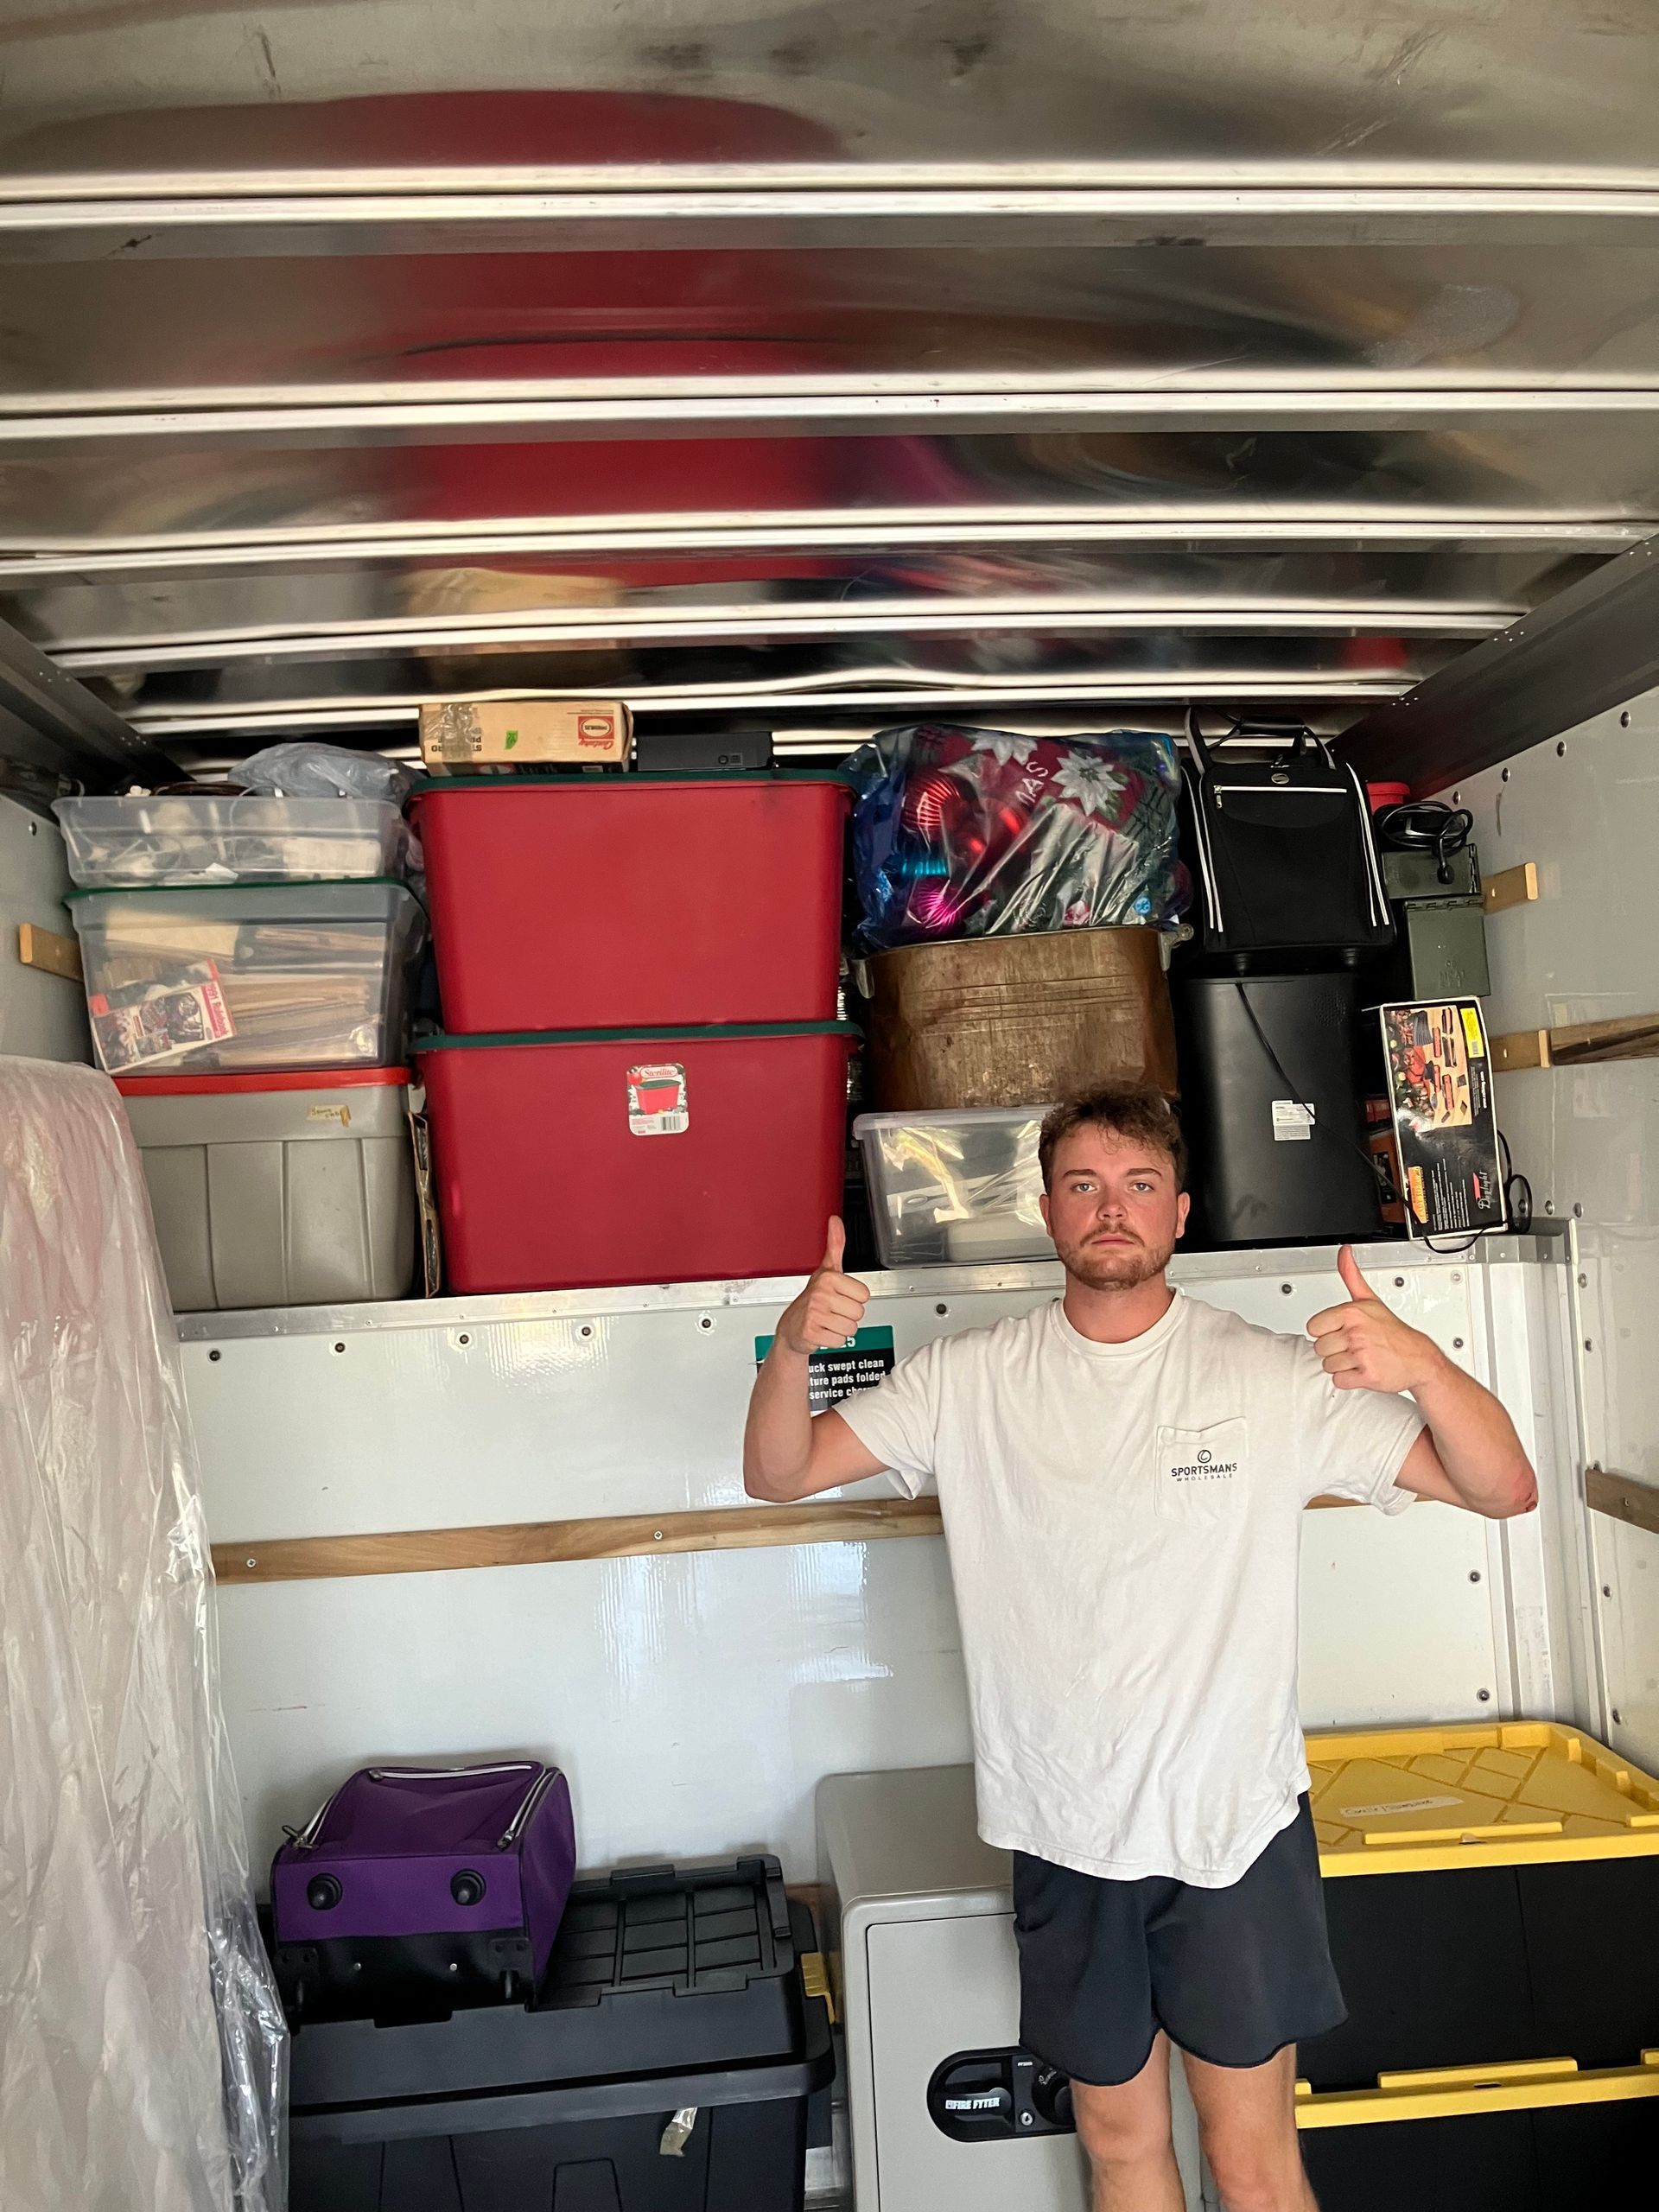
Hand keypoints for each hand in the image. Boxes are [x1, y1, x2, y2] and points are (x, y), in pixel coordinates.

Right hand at [776, 1218, 870, 1356]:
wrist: (791, 1328)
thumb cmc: (812, 1299)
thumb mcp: (826, 1270)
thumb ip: (835, 1245)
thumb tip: (835, 1221)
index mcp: (828, 1277)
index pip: (864, 1295)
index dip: (853, 1299)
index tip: (839, 1296)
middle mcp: (820, 1294)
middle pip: (859, 1312)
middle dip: (847, 1315)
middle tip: (832, 1311)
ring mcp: (815, 1313)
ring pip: (851, 1328)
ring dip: (841, 1328)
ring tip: (827, 1321)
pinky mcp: (811, 1333)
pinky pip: (840, 1340)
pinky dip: (833, 1340)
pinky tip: (822, 1331)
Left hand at [1307, 1246, 1446, 1394]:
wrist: (1419, 1358)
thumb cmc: (1392, 1331)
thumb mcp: (1369, 1299)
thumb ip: (1351, 1274)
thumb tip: (1344, 1251)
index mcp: (1352, 1313)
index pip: (1313, 1327)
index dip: (1326, 1331)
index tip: (1341, 1331)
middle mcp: (1356, 1332)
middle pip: (1319, 1348)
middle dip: (1334, 1350)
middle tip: (1353, 1346)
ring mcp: (1361, 1354)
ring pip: (1328, 1366)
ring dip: (1342, 1365)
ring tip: (1359, 1357)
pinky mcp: (1367, 1375)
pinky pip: (1339, 1381)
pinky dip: (1348, 1379)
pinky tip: (1361, 1369)